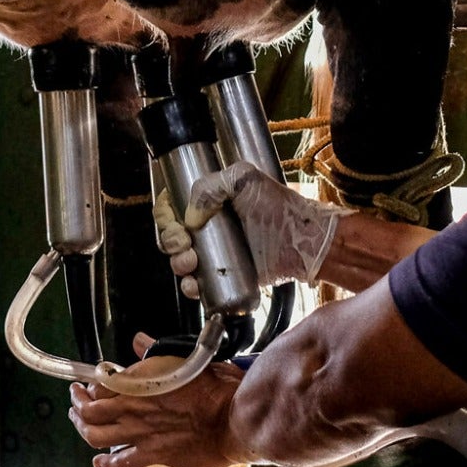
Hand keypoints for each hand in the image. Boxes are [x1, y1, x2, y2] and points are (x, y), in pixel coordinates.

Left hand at [68, 333, 247, 466]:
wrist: (230, 418)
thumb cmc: (211, 387)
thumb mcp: (181, 358)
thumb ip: (155, 351)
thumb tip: (139, 339)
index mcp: (138, 381)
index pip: (99, 384)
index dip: (90, 384)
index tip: (89, 383)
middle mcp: (133, 407)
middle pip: (90, 411)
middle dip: (78, 405)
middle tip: (76, 401)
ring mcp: (140, 432)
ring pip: (97, 436)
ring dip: (83, 430)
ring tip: (80, 424)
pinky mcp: (153, 453)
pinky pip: (121, 461)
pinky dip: (107, 462)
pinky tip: (100, 461)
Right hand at [158, 160, 350, 294]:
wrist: (301, 240)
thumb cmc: (278, 206)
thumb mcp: (244, 178)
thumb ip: (211, 185)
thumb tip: (191, 216)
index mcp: (205, 201)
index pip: (170, 207)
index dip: (165, 217)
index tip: (176, 223)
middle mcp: (204, 227)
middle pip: (169, 236)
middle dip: (170, 242)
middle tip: (185, 245)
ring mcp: (212, 253)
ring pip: (179, 261)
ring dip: (177, 265)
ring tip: (192, 263)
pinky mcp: (223, 276)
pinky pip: (197, 285)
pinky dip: (190, 287)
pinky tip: (196, 285)